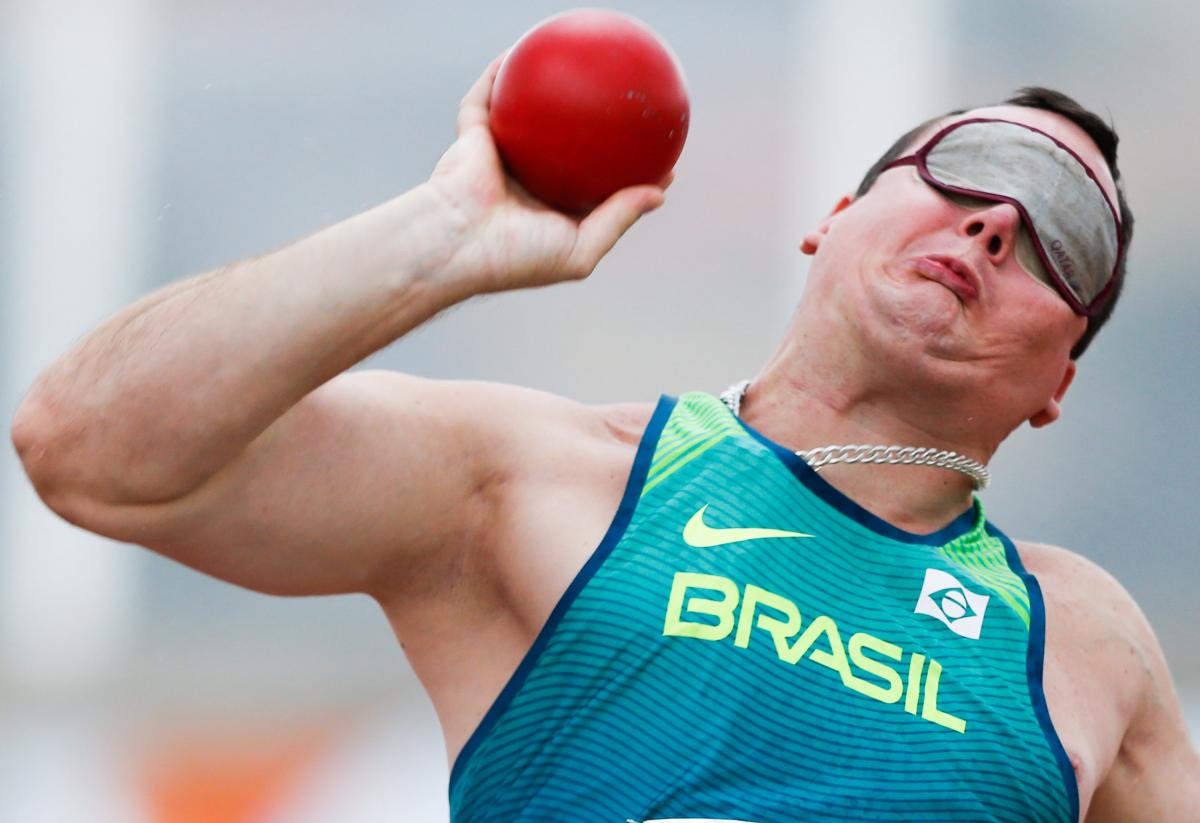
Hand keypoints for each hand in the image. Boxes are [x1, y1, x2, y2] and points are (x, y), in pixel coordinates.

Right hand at [426, 54, 671, 291]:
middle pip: (566, 147)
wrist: (454, 245)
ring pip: (527, 116)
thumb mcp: (579, 250)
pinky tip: (522, 50)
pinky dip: (500, 74)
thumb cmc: (515, 257)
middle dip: (594, 128)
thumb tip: (659, 195)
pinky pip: (488, 97)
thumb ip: (617, 219)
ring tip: (579, 67)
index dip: (627, 175)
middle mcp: (527, 184)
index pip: (596, 190)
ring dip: (545, 92)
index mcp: (550, 214)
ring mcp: (500, 157)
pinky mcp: (474, 136)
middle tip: (629, 107)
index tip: (661, 158)